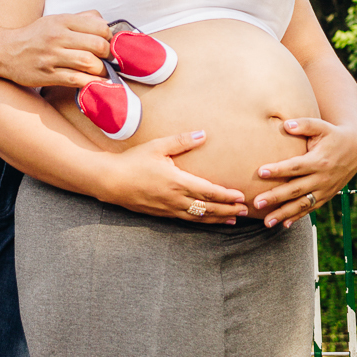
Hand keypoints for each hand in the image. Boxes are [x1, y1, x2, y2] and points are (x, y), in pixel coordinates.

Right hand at [0, 11, 110, 86]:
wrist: (5, 51)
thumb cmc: (35, 36)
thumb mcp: (55, 20)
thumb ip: (81, 19)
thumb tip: (105, 23)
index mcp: (62, 21)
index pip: (99, 27)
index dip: (110, 37)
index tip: (108, 44)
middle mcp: (58, 37)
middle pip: (98, 45)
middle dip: (108, 55)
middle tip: (107, 60)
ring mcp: (52, 57)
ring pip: (89, 63)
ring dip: (101, 70)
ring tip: (101, 72)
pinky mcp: (48, 75)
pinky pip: (77, 80)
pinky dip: (91, 83)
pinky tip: (96, 84)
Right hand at [101, 131, 247, 222]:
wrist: (110, 181)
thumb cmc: (133, 161)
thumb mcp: (158, 146)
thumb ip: (182, 141)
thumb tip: (203, 134)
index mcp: (177, 182)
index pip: (208, 192)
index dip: (226, 196)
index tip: (241, 196)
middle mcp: (175, 199)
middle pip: (207, 208)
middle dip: (228, 209)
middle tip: (246, 210)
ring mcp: (168, 209)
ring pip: (198, 218)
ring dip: (217, 218)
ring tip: (233, 219)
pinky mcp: (161, 214)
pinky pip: (186, 220)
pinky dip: (201, 222)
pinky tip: (208, 221)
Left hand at [253, 117, 356, 227]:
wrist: (355, 150)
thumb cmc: (333, 135)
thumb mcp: (321, 126)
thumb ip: (304, 124)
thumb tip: (286, 125)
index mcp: (319, 161)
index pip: (295, 167)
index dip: (278, 170)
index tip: (260, 172)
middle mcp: (322, 178)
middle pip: (295, 189)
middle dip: (275, 197)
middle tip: (257, 203)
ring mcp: (324, 190)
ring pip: (302, 204)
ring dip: (284, 214)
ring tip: (266, 222)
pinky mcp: (325, 196)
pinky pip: (310, 209)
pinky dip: (297, 217)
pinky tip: (283, 224)